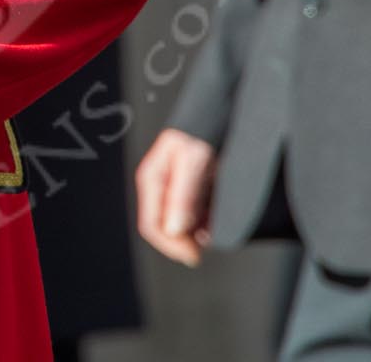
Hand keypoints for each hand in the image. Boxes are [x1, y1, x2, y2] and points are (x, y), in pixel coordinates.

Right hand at [135, 128, 217, 265]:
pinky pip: (191, 217)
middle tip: (205, 248)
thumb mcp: (193, 160)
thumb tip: (175, 229)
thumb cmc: (202, 131)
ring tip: (212, 235)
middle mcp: (161, 187)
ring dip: (194, 236)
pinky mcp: (189, 191)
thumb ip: (183, 194)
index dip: (171, 245)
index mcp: (152, 180)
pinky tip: (214, 225)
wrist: (218, 114)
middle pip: (164, 228)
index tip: (194, 255)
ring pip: (178, 226)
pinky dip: (202, 227)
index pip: (152, 225)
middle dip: (183, 242)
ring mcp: (174, 190)